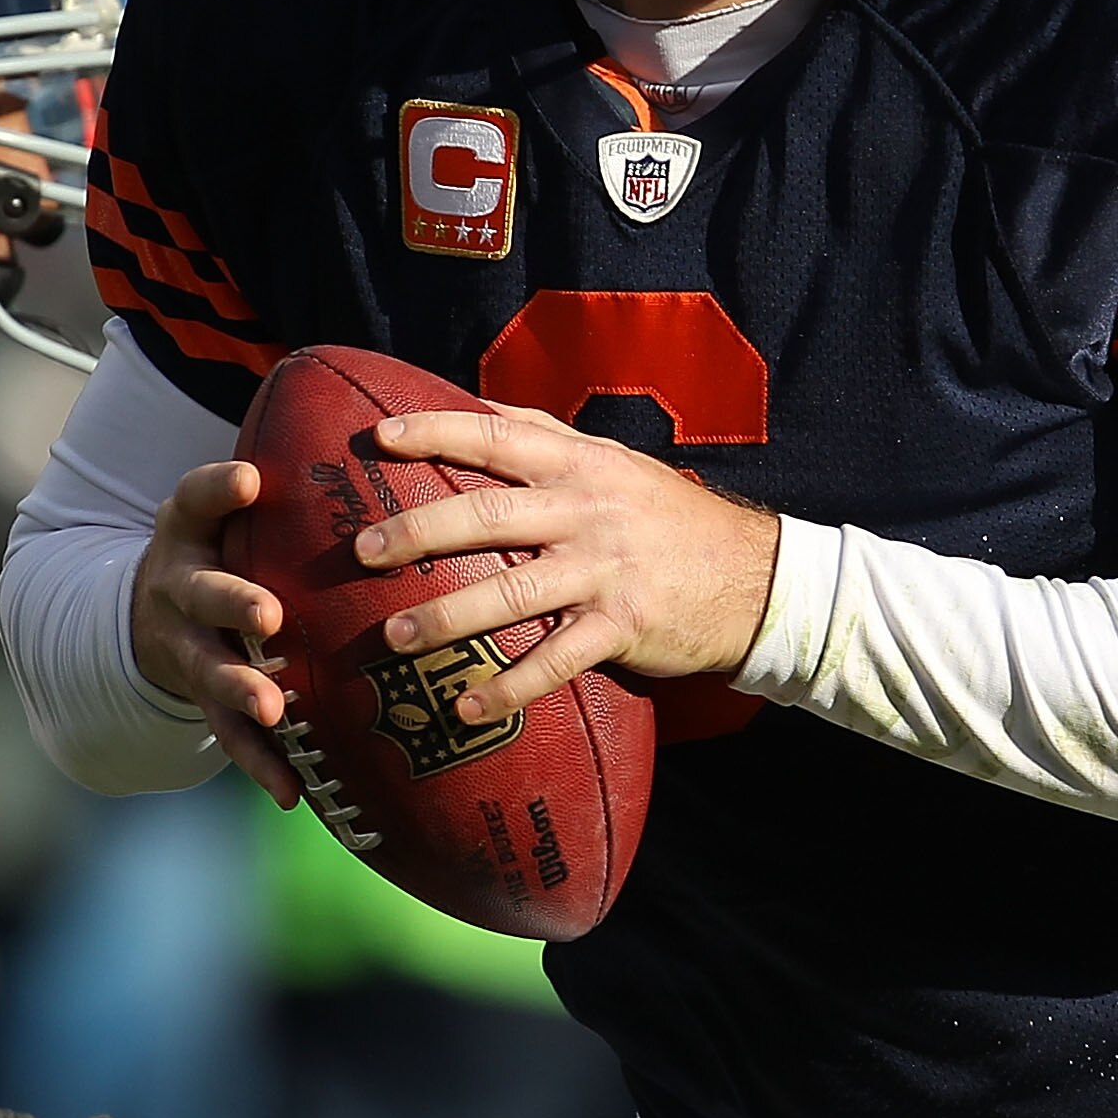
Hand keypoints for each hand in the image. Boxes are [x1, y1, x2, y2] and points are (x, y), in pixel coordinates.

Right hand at [129, 460, 297, 802]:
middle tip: (268, 614)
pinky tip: (292, 791)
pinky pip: (227, 734)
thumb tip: (399, 427)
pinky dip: (260, 762)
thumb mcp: (231, 507)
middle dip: (233, 601)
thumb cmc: (226, 543)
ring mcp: (183, 643)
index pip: (195, 497)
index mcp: (190, 528)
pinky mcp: (198, 696)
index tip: (251, 481)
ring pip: (207, 667)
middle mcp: (179, 582)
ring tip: (272, 708)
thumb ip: (291, 483)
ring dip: (240, 688)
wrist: (148, 611)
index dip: (218, 488)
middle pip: (201, 589)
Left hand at [356, 401, 780, 723]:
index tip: (378, 438)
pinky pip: (556, 660)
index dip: (436, 432)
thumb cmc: (669, 517)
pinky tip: (468, 706)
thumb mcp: (616, 463)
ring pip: (512, 592)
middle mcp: (587, 511)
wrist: (754, 576)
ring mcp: (604, 570)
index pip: (498, 436)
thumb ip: (550, 440)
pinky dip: (510, 687)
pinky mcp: (621, 626)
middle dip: (419, 531)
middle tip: (362, 551)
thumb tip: (477, 410)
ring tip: (395, 637)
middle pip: (489, 515)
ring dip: (448, 617)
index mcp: (581, 465)